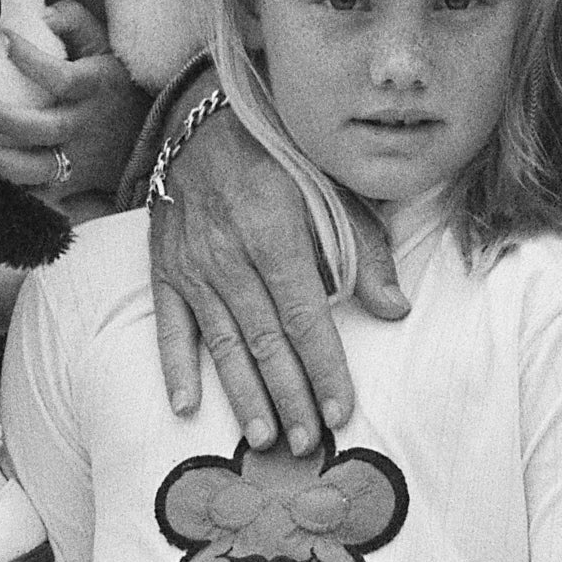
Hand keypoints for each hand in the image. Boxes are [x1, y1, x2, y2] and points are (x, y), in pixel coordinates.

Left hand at [10, 0, 149, 211]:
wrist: (150, 137)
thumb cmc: (115, 81)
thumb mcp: (105, 45)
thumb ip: (74, 22)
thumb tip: (40, 15)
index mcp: (98, 87)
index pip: (63, 77)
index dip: (31, 59)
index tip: (3, 38)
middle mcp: (88, 126)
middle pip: (42, 129)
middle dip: (0, 118)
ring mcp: (80, 161)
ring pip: (35, 169)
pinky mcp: (71, 185)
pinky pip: (35, 195)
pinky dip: (6, 192)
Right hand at [146, 85, 389, 450]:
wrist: (205, 117)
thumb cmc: (282, 152)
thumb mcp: (332, 188)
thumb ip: (365, 251)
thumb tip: (396, 309)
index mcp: (275, 234)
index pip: (305, 319)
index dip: (325, 369)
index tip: (342, 411)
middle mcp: (229, 256)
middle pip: (265, 341)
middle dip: (289, 397)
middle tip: (306, 443)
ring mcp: (192, 265)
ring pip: (222, 343)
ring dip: (243, 395)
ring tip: (264, 438)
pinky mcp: (165, 268)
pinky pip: (170, 325)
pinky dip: (175, 367)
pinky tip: (187, 406)